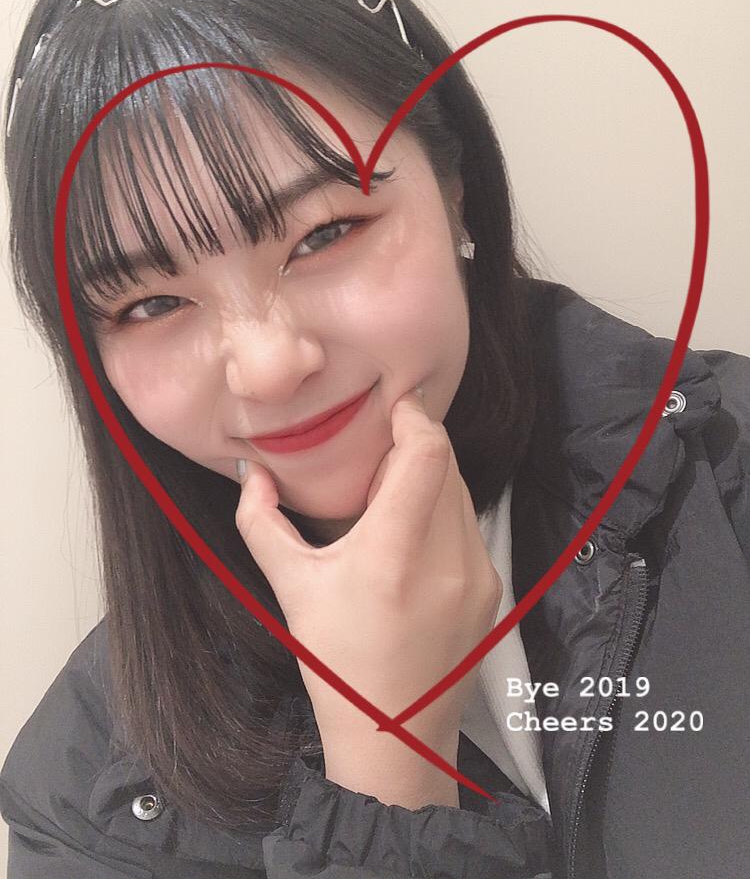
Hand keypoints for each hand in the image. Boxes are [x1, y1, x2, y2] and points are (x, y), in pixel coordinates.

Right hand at [234, 386, 502, 745]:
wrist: (394, 734)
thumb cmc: (337, 663)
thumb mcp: (291, 589)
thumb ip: (261, 523)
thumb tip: (251, 473)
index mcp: (392, 554)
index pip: (428, 454)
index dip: (415, 417)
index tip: (394, 407)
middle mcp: (445, 559)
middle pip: (447, 465)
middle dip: (416, 445)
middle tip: (379, 454)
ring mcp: (476, 575)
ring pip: (461, 492)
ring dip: (431, 477)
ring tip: (390, 497)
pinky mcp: (491, 588)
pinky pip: (470, 525)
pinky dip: (444, 511)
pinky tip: (412, 537)